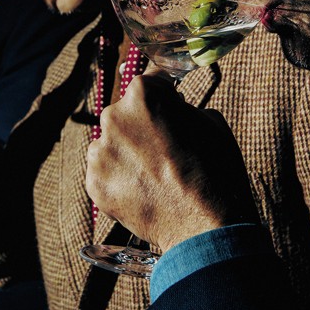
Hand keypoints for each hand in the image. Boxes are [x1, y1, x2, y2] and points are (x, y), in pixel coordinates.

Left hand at [86, 64, 258, 252]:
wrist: (207, 226)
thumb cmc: (215, 171)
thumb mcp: (210, 120)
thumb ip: (180, 106)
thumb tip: (171, 107)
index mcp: (142, 95)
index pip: (149, 83)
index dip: (163, 95)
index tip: (168, 104)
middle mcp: (113, 117)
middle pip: (125, 114)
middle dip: (142, 126)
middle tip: (165, 149)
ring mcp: (101, 151)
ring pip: (112, 144)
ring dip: (128, 152)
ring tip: (155, 174)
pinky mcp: (94, 182)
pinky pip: (106, 171)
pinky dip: (120, 178)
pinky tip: (144, 190)